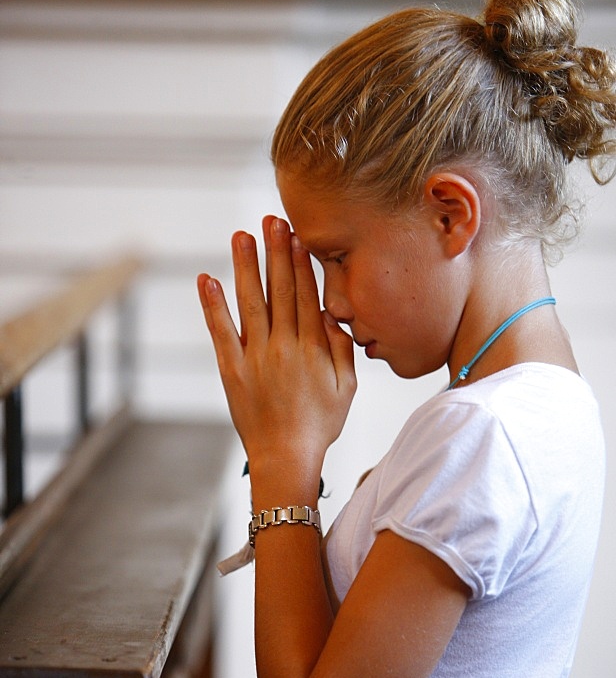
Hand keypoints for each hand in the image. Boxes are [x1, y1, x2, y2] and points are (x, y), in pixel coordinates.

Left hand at [198, 216, 355, 486]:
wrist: (285, 457)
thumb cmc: (320, 424)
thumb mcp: (346, 388)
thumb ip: (342, 349)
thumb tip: (333, 315)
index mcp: (314, 348)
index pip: (307, 296)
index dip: (301, 263)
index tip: (298, 235)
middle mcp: (284, 346)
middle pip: (280, 290)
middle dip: (276, 252)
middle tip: (273, 219)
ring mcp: (256, 356)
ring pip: (250, 302)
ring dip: (246, 266)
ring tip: (242, 234)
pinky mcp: (232, 369)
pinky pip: (221, 331)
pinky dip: (213, 304)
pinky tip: (207, 278)